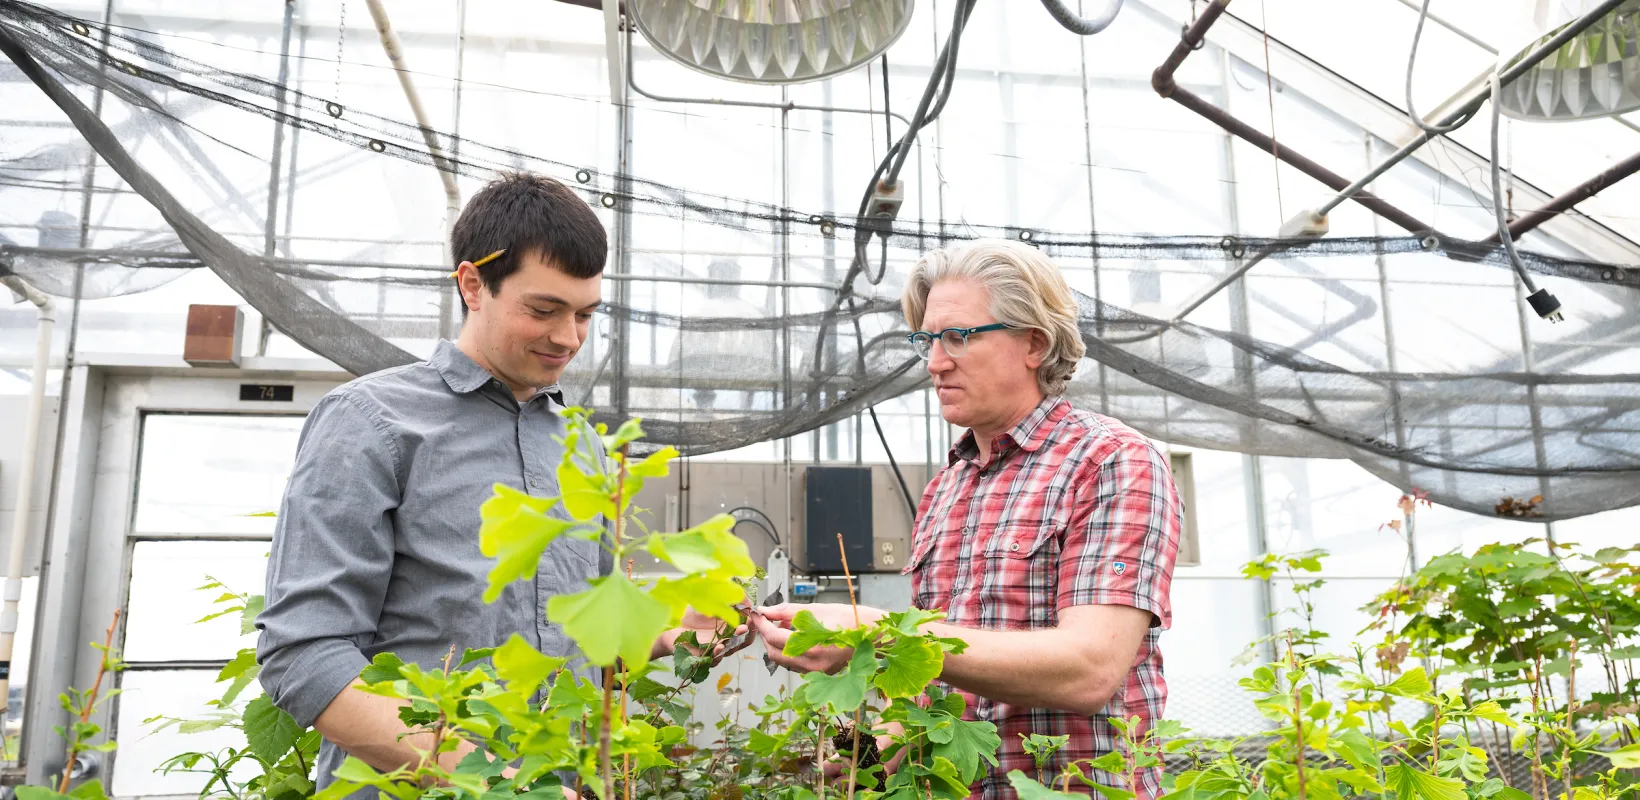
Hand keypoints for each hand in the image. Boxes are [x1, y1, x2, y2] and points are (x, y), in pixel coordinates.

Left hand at [654, 607, 752, 664]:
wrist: (668, 625)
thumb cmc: (689, 614)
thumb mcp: (710, 601)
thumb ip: (727, 599)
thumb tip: (746, 598)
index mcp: (728, 626)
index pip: (747, 628)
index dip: (753, 623)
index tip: (754, 615)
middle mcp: (724, 639)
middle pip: (743, 641)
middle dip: (749, 633)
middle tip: (750, 624)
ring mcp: (714, 648)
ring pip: (730, 650)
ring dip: (736, 641)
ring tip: (740, 631)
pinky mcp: (702, 656)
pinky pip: (713, 659)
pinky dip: (718, 654)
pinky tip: (720, 646)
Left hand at [748, 602, 885, 674]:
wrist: (877, 635)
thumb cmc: (852, 619)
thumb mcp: (817, 610)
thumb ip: (787, 611)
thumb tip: (766, 611)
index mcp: (810, 647)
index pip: (774, 637)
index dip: (762, 624)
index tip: (757, 614)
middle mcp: (811, 664)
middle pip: (774, 654)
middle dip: (766, 636)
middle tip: (766, 619)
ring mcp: (816, 672)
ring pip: (784, 661)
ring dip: (777, 644)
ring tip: (783, 625)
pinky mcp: (821, 674)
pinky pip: (796, 664)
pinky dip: (789, 651)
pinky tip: (795, 636)